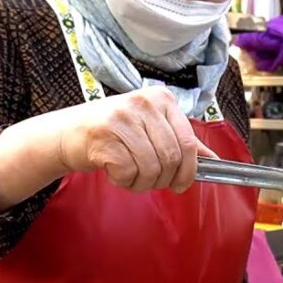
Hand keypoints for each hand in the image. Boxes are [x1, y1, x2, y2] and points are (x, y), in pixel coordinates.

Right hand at [58, 87, 215, 192]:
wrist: (69, 132)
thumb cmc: (115, 131)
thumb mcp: (151, 127)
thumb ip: (181, 140)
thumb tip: (214, 160)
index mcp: (161, 99)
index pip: (188, 141)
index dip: (189, 170)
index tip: (181, 183)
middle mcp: (142, 104)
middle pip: (171, 157)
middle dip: (163, 179)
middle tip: (151, 181)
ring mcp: (122, 118)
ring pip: (151, 168)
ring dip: (142, 182)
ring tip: (131, 175)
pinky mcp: (103, 136)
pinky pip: (128, 172)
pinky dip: (124, 181)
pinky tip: (114, 172)